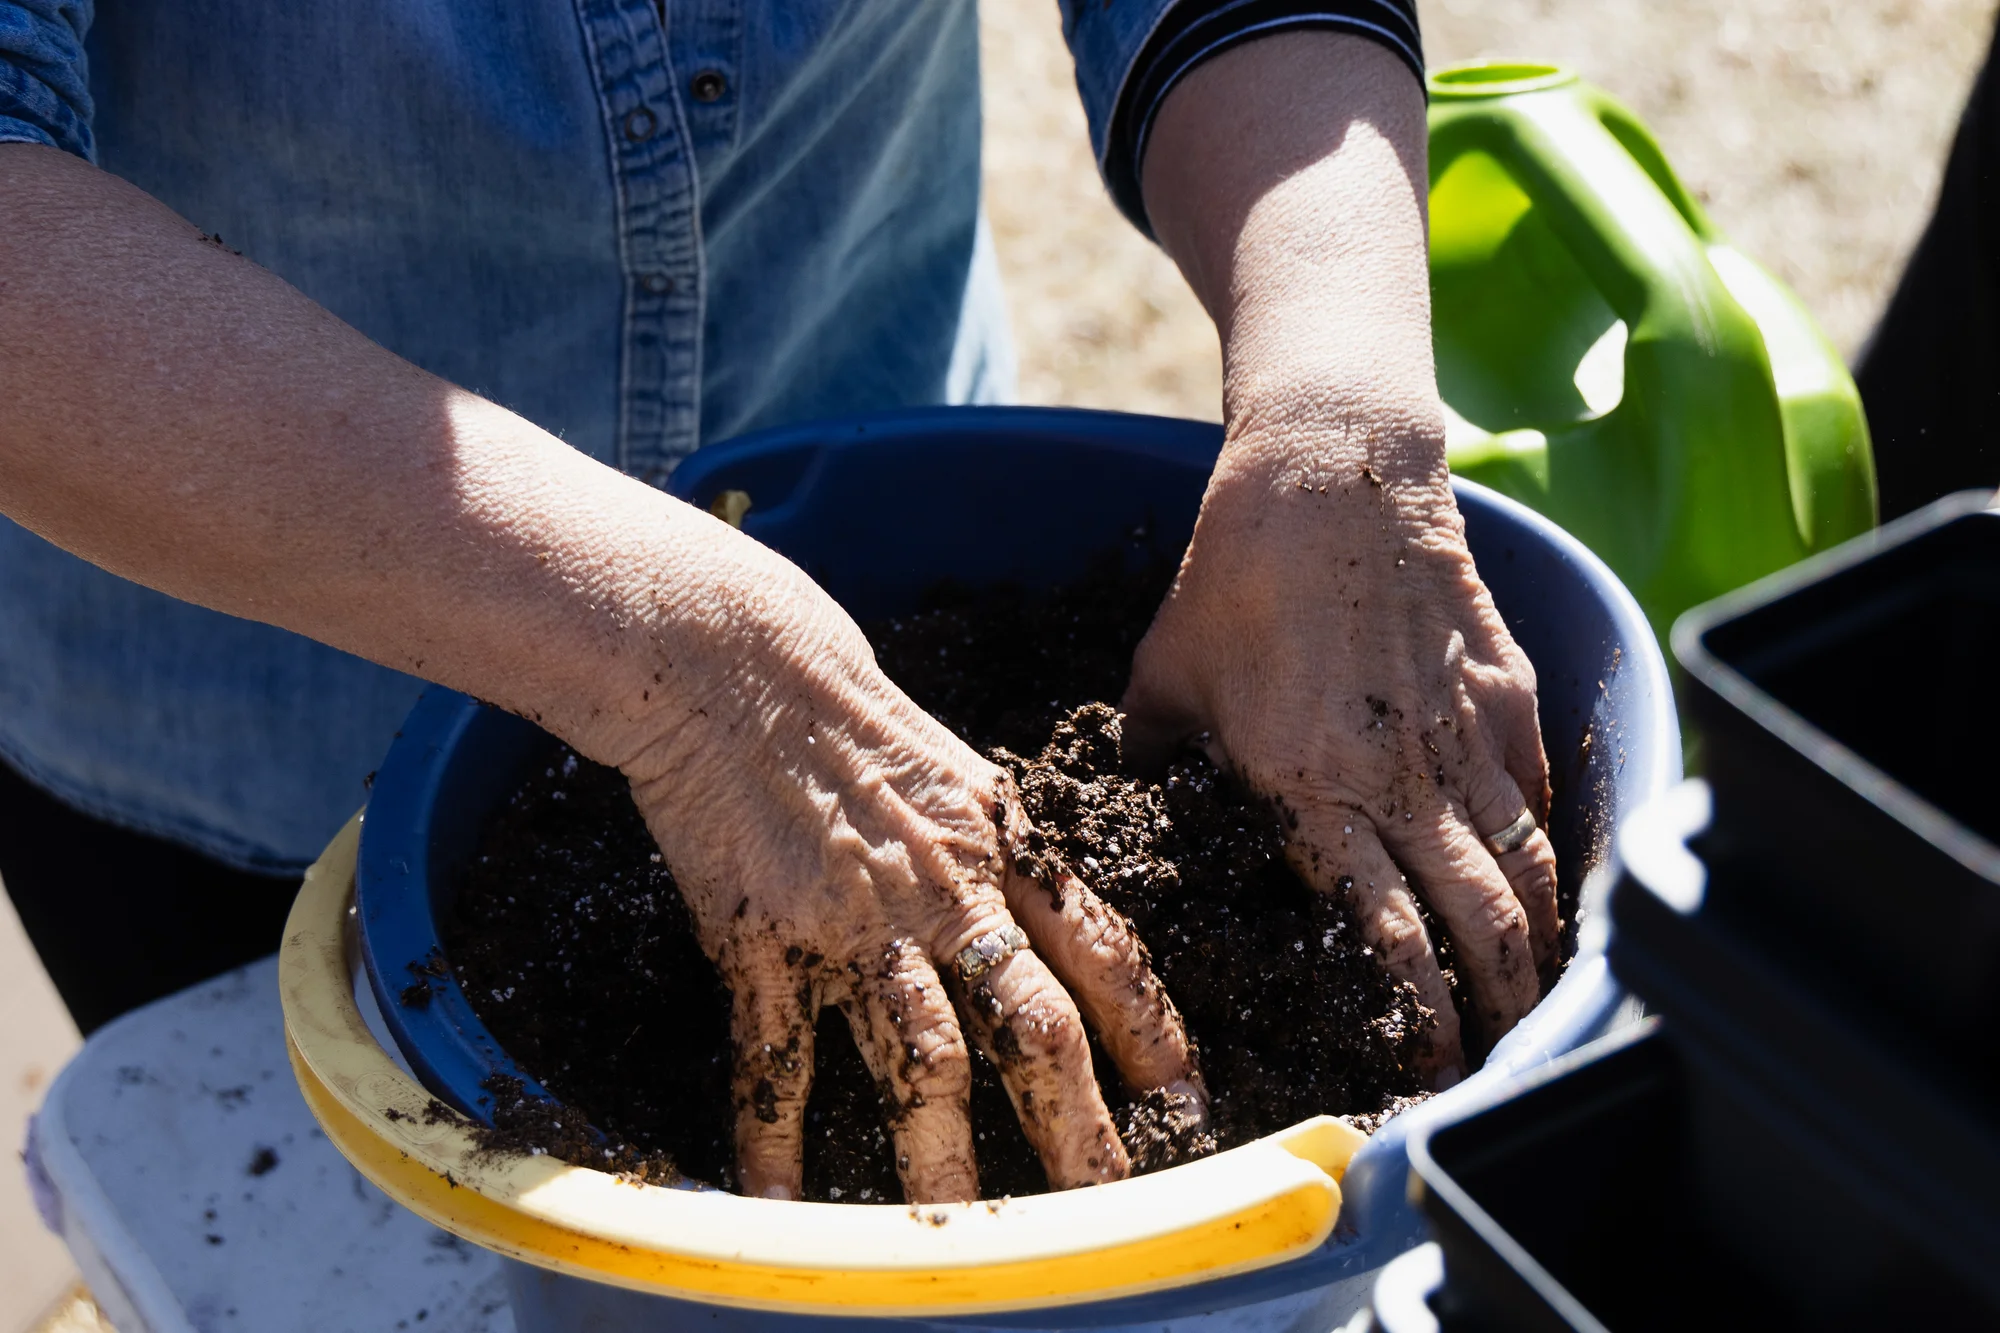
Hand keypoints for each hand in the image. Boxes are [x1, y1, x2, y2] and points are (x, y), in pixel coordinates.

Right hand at [614, 523, 1200, 1200]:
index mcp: (1009, 850)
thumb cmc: (857, 721)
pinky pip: (778, 1059)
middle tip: (1111, 1212)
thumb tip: (1058, 935)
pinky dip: (777, 1139)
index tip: (1187, 1106)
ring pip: (920, 1059)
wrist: (741, 670)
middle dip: (1079, 1130)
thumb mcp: (967, 779)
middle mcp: (947, 895)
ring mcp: (855, 924)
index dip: (1155, 1035)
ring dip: (944, 1159)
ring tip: (965, 1241)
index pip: (1107, 954)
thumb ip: (1013, 859)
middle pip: (1034, 1027)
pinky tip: (782, 1205)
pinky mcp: (766, 941)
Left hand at [1122, 445, 1557, 1081]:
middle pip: (1477, 924)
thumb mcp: (1165, 675)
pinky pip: (1539, 796)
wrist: (1330, 470)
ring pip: (1523, 870)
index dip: (1414, 1014)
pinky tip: (1544, 886)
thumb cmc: (1233, 574)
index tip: (1421, 1064)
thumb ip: (1149, 758)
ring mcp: (1465, 737)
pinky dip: (1547, 852)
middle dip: (1495, 1005)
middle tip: (1497, 1051)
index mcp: (1309, 790)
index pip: (1383, 937)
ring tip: (1538, 993)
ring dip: (1536, 944)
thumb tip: (1120, 803)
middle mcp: (1401, 780)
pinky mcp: (1505, 692)